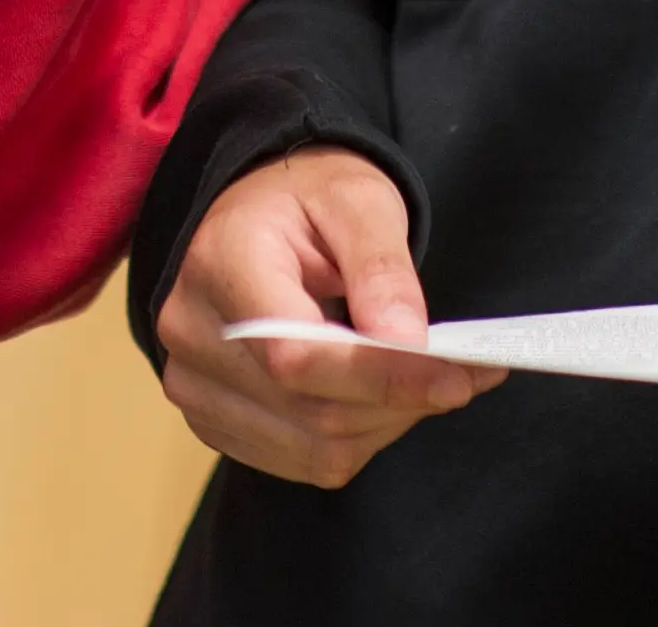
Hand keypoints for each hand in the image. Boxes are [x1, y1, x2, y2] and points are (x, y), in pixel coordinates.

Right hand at [155, 147, 501, 487]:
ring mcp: (192, 384)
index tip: (454, 378)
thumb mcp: (358, 200)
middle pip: (309, 410)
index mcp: (222, 263)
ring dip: (384, 426)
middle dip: (400, 403)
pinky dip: (355, 439)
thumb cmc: (305, 197)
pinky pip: (299, 460)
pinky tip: (381, 399)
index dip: (380, 378)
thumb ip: (382, 268)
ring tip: (429, 383)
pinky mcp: (211, 419)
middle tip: (467, 377)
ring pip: (312, 448)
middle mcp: (191, 333)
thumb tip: (407, 344)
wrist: (252, 211)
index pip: (295, 355)